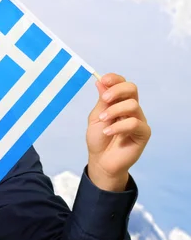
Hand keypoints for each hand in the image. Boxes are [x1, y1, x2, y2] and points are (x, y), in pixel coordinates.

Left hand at [86, 73, 150, 191]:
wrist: (101, 161)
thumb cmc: (98, 139)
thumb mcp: (96, 117)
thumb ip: (102, 101)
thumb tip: (101, 81)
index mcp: (119, 102)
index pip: (123, 83)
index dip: (115, 79)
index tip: (103, 80)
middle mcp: (131, 109)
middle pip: (132, 89)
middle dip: (117, 90)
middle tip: (104, 99)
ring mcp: (139, 120)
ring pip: (132, 105)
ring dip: (114, 111)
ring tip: (103, 120)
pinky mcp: (143, 133)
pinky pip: (134, 123)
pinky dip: (118, 126)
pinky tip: (108, 132)